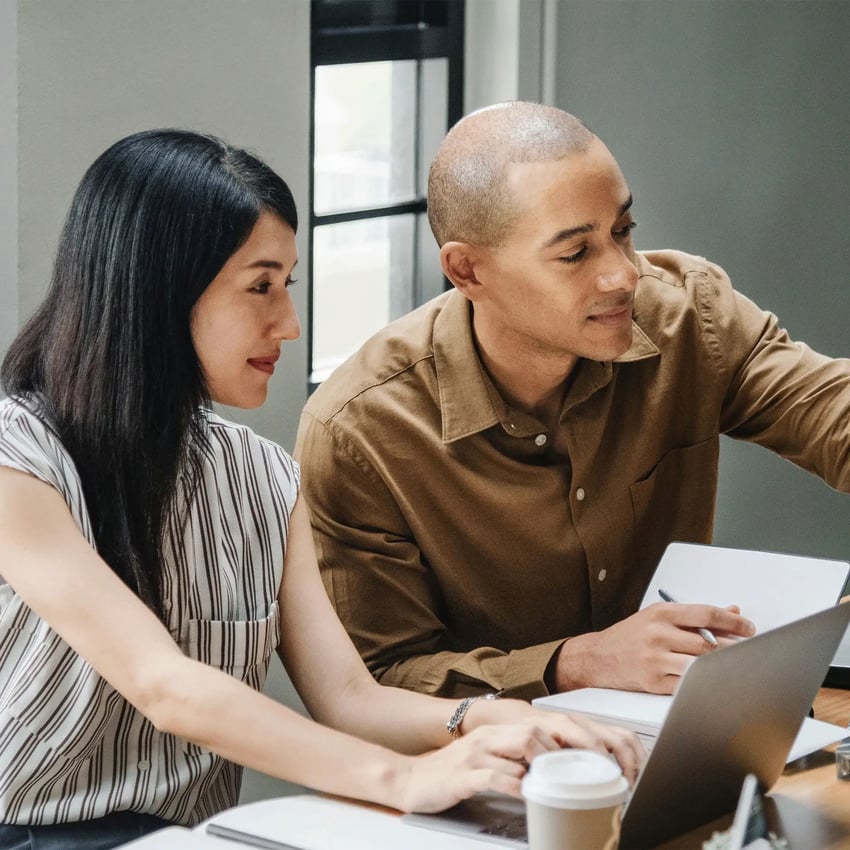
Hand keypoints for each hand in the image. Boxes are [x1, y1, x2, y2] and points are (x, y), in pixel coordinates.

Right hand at [392, 708, 642, 812]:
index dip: (582, 738)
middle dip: (573, 749)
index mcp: (504, 732)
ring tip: (565, 780)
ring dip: (545, 762)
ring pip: (520, 745)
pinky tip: (526, 794)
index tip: (610, 760)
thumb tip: (562, 773)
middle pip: (540, 730)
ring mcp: (478, 752)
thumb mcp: (494, 762)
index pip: (549, 725)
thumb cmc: (457, 774)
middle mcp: (494, 735)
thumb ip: (524, 762)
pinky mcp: (463, 773)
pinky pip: (494, 774)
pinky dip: (514, 784)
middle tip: (598, 773)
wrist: (411, 778)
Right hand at [552, 603, 754, 693]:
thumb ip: (694, 616)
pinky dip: (703, 682)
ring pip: (701, 664)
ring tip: (735, 666)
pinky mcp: (654, 682)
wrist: (597, 658)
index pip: (706, 613)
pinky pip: (688, 683)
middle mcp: (658, 634)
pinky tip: (713, 680)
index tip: (749, 628)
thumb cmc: (630, 636)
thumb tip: (731, 611)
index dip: (733, 622)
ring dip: (721, 666)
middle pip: (709, 642)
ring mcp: (656, 659)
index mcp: (661, 613)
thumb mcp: (657, 617)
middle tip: (749, 650)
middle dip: (733, 647)